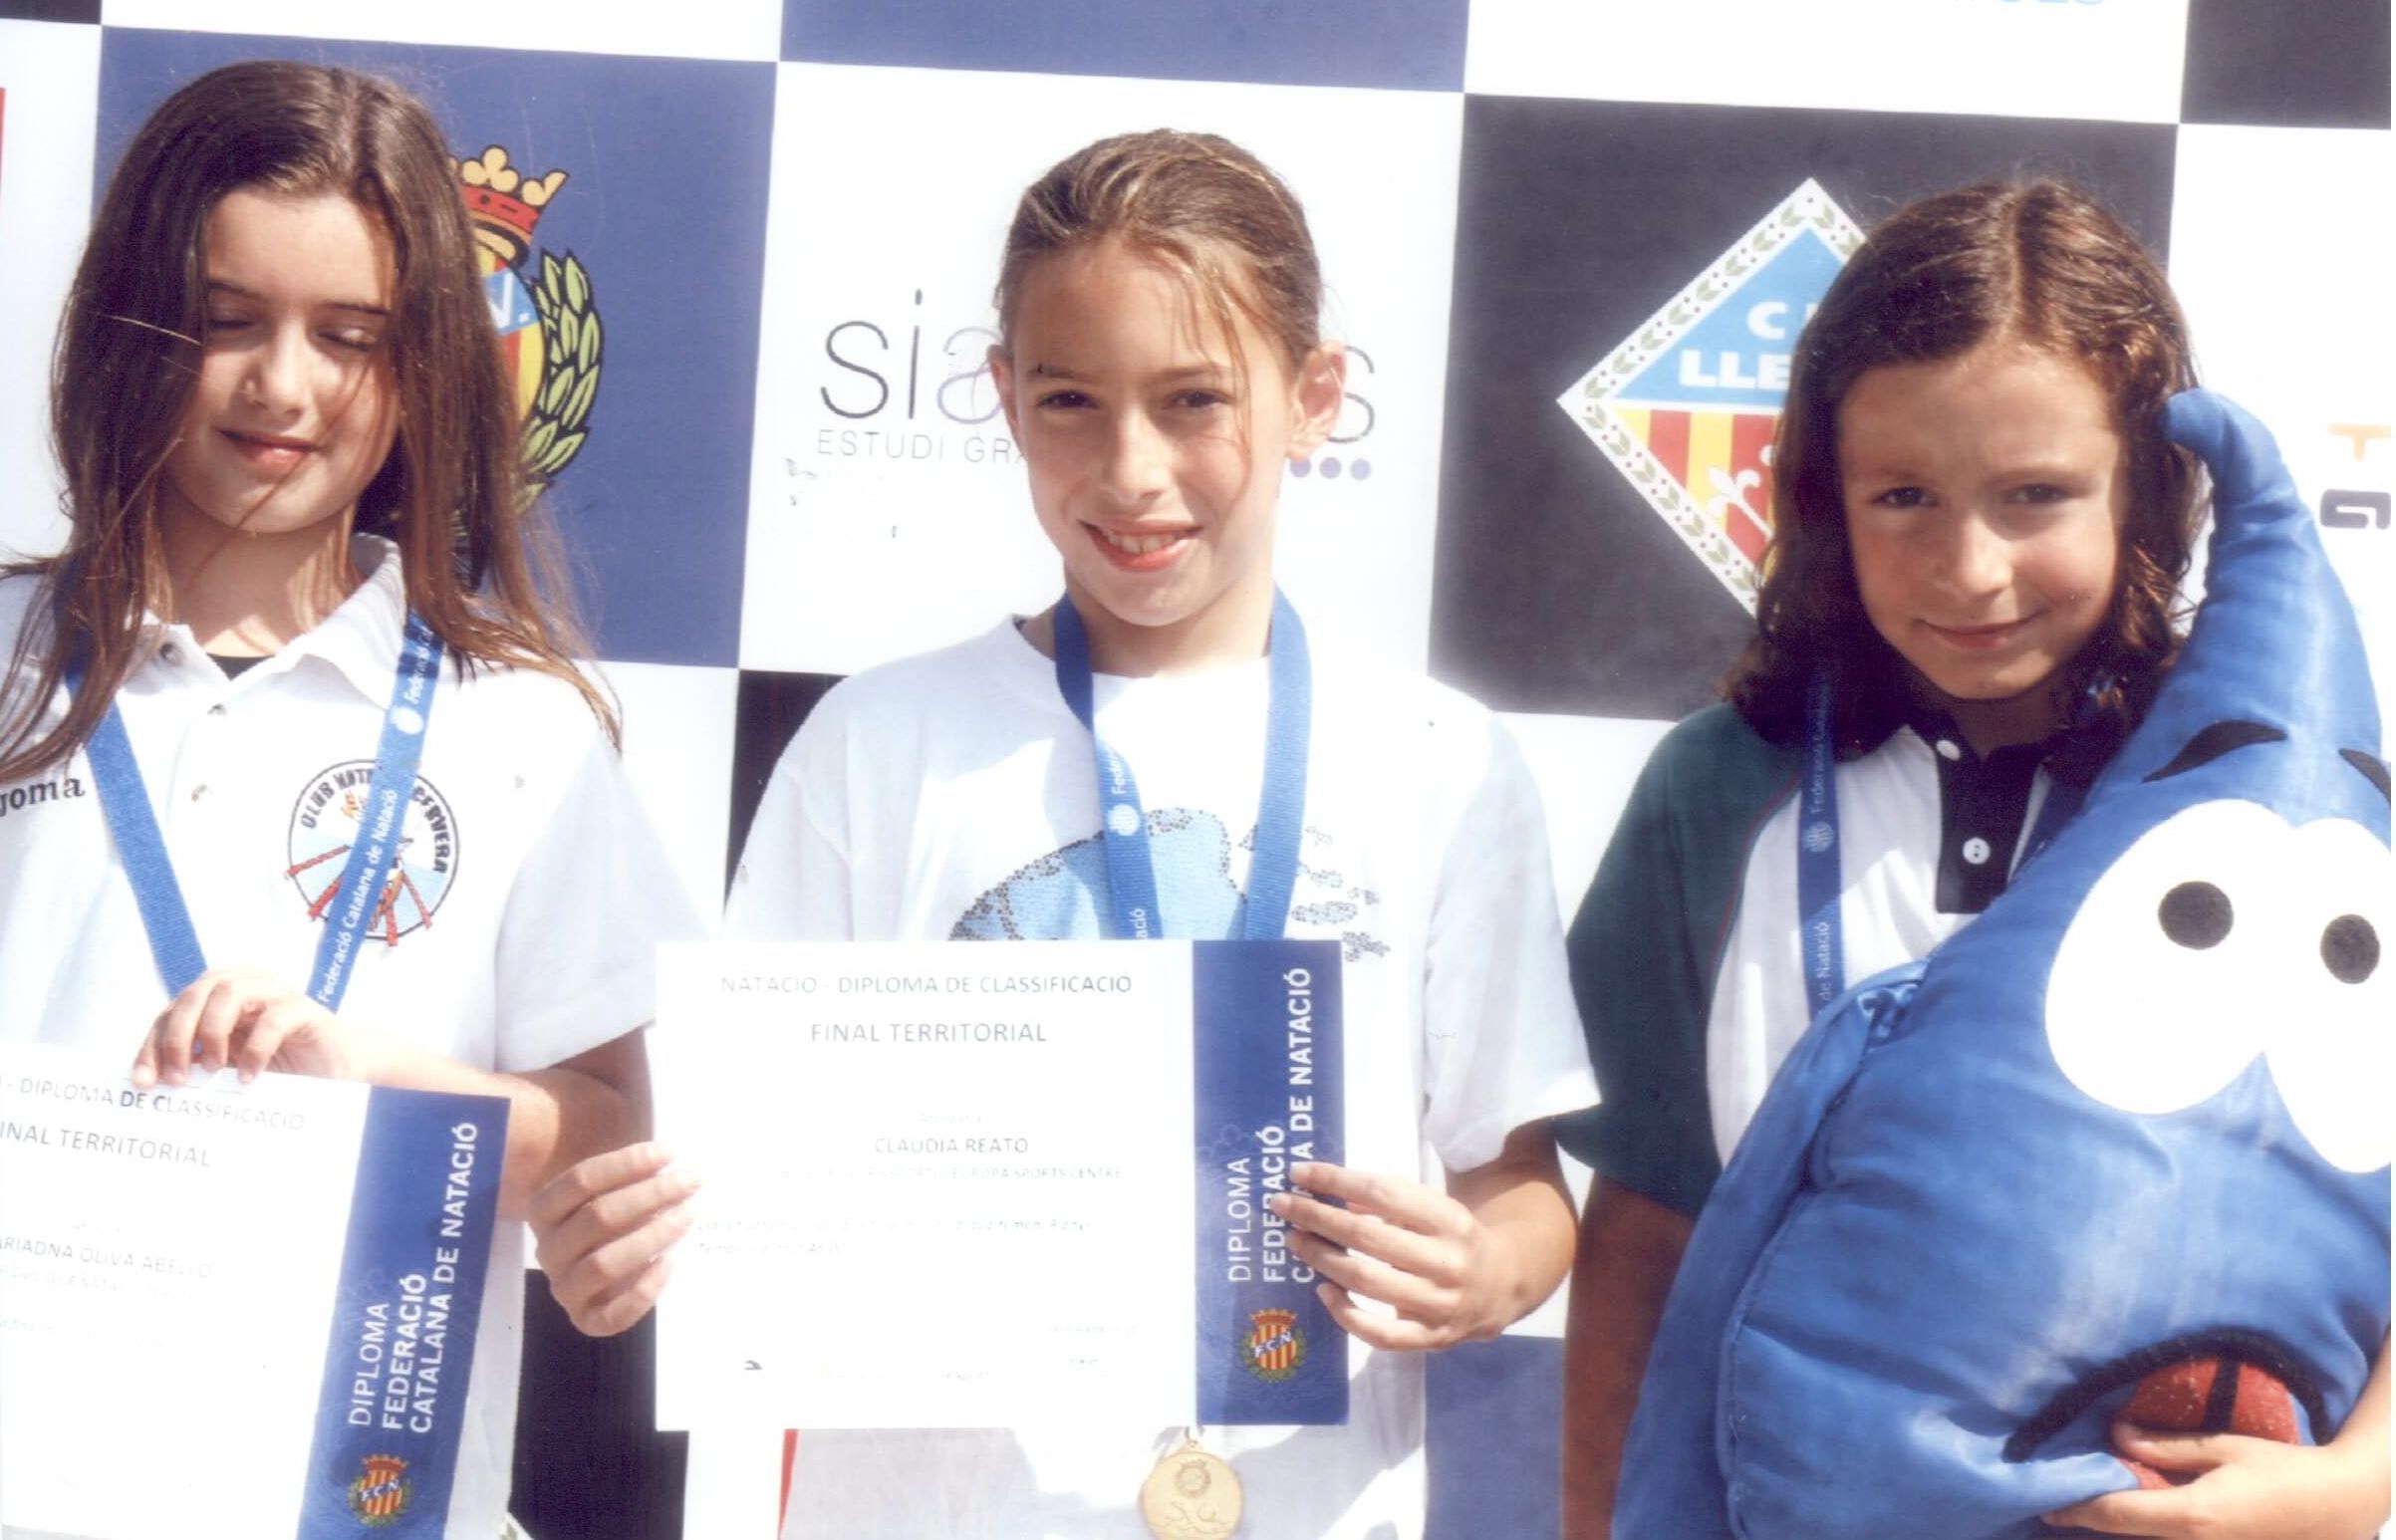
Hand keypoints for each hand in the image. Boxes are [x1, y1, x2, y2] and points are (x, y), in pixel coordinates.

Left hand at [134, 966, 386, 1086]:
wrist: (336, 1067)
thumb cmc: (277, 1066)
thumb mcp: (228, 1064)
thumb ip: (196, 1063)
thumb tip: (150, 1081)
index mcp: (216, 996)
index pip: (171, 1012)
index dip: (152, 1045)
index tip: (144, 1082)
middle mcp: (242, 984)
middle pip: (194, 994)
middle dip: (177, 1037)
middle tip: (177, 1078)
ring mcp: (274, 993)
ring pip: (229, 992)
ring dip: (212, 1032)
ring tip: (214, 1069)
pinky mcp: (303, 1009)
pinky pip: (272, 1019)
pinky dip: (255, 1050)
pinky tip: (250, 1078)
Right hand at [530, 1141, 696, 1337]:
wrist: (605, 1261)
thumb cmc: (612, 1208)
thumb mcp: (610, 1179)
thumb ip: (625, 1161)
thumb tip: (663, 1147)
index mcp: (542, 1209)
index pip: (581, 1179)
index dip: (627, 1163)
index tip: (670, 1152)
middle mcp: (547, 1250)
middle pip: (598, 1217)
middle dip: (650, 1195)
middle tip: (691, 1182)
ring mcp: (564, 1288)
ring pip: (604, 1263)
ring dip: (651, 1237)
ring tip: (687, 1215)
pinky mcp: (587, 1319)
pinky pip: (612, 1315)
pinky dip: (643, 1290)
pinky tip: (670, 1262)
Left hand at [1267, 1160, 1514, 1351]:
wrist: (1506, 1285)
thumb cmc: (1456, 1239)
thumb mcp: (1434, 1209)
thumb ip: (1391, 1203)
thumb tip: (1338, 1198)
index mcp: (1450, 1220)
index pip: (1384, 1193)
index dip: (1337, 1181)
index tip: (1300, 1173)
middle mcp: (1447, 1262)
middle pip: (1369, 1237)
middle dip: (1318, 1218)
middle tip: (1283, 1206)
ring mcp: (1440, 1304)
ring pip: (1368, 1281)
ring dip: (1323, 1259)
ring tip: (1295, 1241)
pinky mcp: (1432, 1338)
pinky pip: (1382, 1334)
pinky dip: (1347, 1315)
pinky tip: (1323, 1291)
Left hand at [2044, 1422, 2389, 1538]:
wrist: (2339, 1506)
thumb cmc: (2283, 1470)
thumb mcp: (2223, 1448)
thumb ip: (2166, 1446)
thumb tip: (2115, 1435)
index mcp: (2192, 1516)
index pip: (2114, 1514)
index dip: (2074, 1508)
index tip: (2043, 1502)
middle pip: (2124, 1537)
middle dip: (2088, 1523)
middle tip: (2053, 1508)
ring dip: (2115, 1529)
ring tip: (2081, 1513)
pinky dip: (2144, 1532)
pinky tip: (2130, 1518)